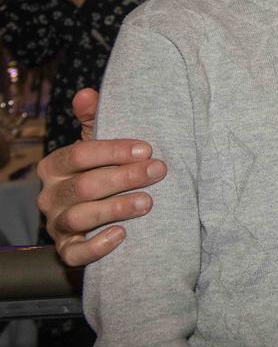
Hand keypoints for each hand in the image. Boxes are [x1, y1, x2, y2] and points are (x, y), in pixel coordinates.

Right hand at [36, 88, 166, 266]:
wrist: (99, 211)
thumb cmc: (101, 169)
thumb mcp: (97, 143)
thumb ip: (92, 118)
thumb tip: (87, 93)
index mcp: (55, 166)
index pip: (80, 155)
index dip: (113, 150)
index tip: (147, 148)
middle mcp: (50, 195)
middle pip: (85, 185)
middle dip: (125, 177)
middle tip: (159, 171)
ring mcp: (57, 223)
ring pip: (80, 217)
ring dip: (116, 208)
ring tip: (148, 202)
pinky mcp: (66, 248)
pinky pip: (75, 253)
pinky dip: (97, 246)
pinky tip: (121, 235)